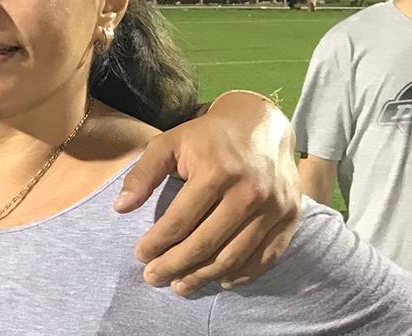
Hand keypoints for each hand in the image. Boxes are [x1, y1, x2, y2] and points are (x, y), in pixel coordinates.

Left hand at [114, 91, 299, 294]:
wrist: (261, 124)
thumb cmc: (207, 136)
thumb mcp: (169, 143)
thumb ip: (143, 174)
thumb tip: (120, 208)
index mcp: (216, 172)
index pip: (180, 220)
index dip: (157, 243)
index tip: (140, 256)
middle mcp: (249, 192)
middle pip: (206, 244)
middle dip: (175, 266)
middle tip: (154, 278)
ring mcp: (274, 207)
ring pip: (235, 256)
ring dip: (204, 276)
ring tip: (181, 286)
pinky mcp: (291, 217)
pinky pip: (266, 257)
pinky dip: (242, 274)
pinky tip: (220, 280)